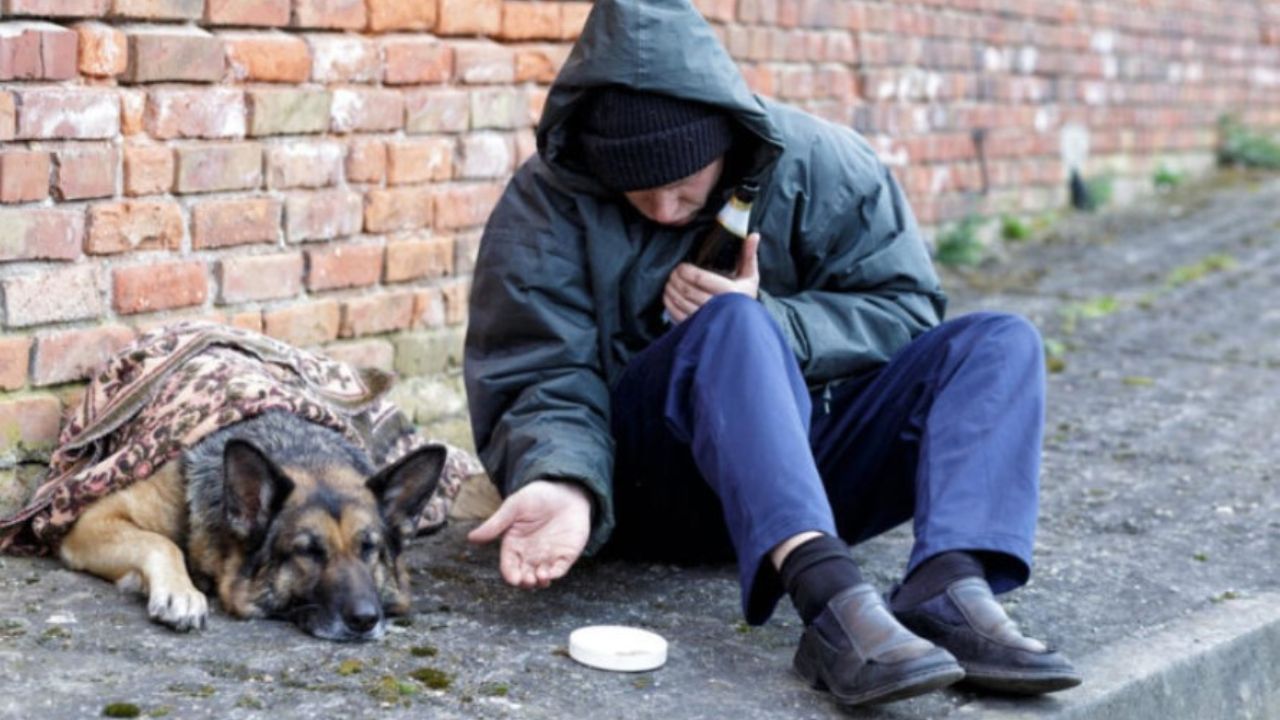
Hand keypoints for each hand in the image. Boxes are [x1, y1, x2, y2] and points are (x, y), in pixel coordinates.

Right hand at [466, 479, 590, 588]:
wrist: (565, 489)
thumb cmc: (536, 496)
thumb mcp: (514, 507)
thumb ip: (495, 524)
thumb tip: (470, 537)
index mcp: (514, 545)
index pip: (509, 565)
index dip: (510, 574)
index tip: (513, 579)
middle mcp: (530, 554)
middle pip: (524, 576)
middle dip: (525, 582)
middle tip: (528, 580)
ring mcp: (548, 556)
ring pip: (541, 577)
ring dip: (539, 582)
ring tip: (540, 577)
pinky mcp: (565, 555)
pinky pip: (559, 569)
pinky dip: (555, 575)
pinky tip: (552, 574)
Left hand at [664, 232, 760, 322]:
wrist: (745, 324)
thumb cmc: (745, 297)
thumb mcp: (750, 276)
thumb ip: (749, 255)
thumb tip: (753, 235)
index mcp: (730, 292)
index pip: (700, 279)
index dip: (686, 271)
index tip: (681, 266)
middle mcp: (718, 307)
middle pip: (688, 290)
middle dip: (676, 279)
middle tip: (672, 272)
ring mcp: (706, 320)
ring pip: (681, 302)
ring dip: (671, 290)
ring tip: (669, 282)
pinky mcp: (697, 329)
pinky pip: (678, 316)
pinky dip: (670, 305)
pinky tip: (668, 296)